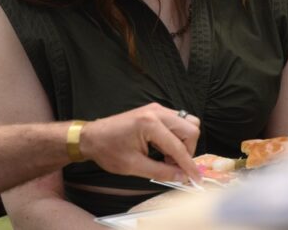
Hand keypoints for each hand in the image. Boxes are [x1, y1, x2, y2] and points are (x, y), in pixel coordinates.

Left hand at [79, 103, 200, 183]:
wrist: (92, 136)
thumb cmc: (108, 150)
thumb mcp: (133, 166)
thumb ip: (160, 172)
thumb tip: (182, 177)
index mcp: (150, 124)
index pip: (178, 146)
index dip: (188, 165)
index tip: (196, 179)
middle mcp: (157, 112)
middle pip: (191, 129)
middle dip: (188, 151)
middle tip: (174, 167)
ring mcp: (158, 109)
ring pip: (188, 123)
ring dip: (184, 143)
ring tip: (168, 159)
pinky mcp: (156, 111)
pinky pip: (178, 122)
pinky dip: (177, 137)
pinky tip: (164, 150)